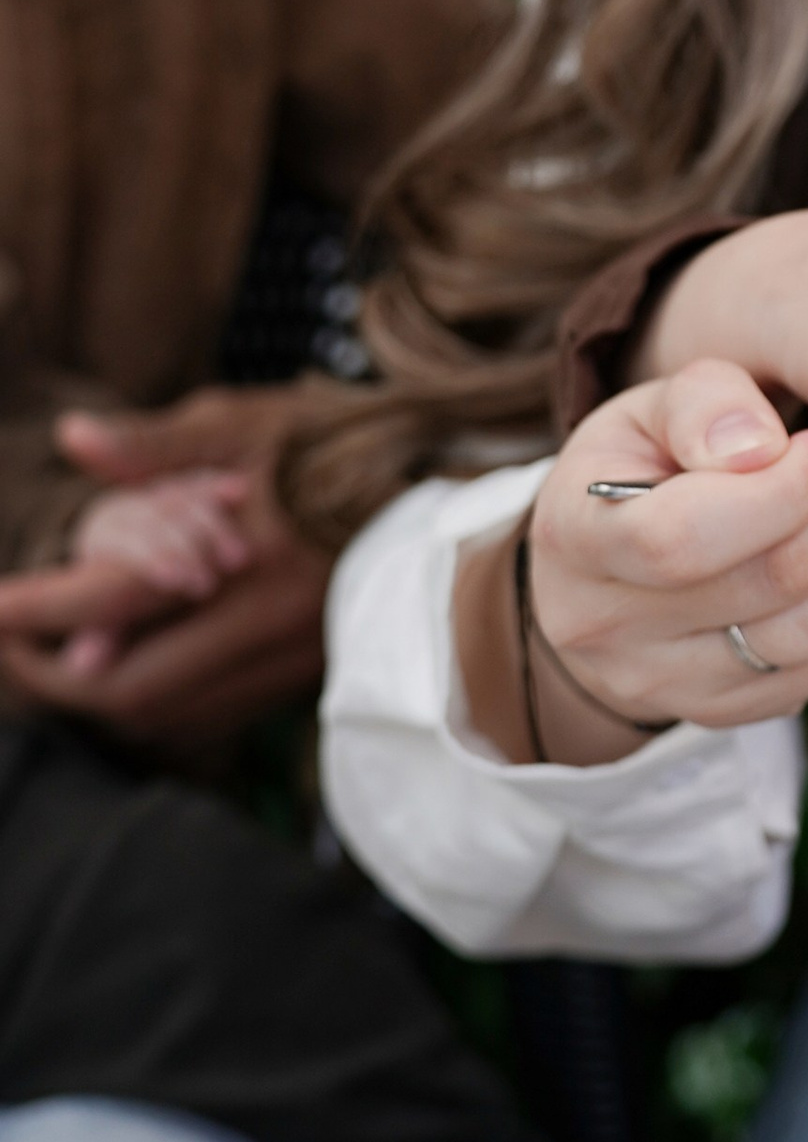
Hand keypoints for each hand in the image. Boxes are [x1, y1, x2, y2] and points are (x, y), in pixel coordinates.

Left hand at [0, 392, 335, 740]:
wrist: (433, 494)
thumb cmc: (332, 445)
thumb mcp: (241, 425)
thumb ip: (153, 445)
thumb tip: (73, 438)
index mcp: (242, 558)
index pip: (116, 599)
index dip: (40, 611)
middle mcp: (262, 625)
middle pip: (131, 689)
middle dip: (54, 677)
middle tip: (12, 646)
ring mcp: (283, 661)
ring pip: (166, 716)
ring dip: (99, 698)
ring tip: (54, 661)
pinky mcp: (298, 679)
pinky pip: (204, 716)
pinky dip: (151, 703)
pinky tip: (126, 669)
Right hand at [454, 359, 807, 764]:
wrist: (599, 581)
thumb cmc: (633, 475)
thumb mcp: (646, 413)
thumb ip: (702, 405)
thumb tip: (764, 448)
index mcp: (575, 541)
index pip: (681, 537)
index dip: (780, 493)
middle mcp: (612, 630)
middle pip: (771, 582)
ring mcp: (671, 685)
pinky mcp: (730, 711)